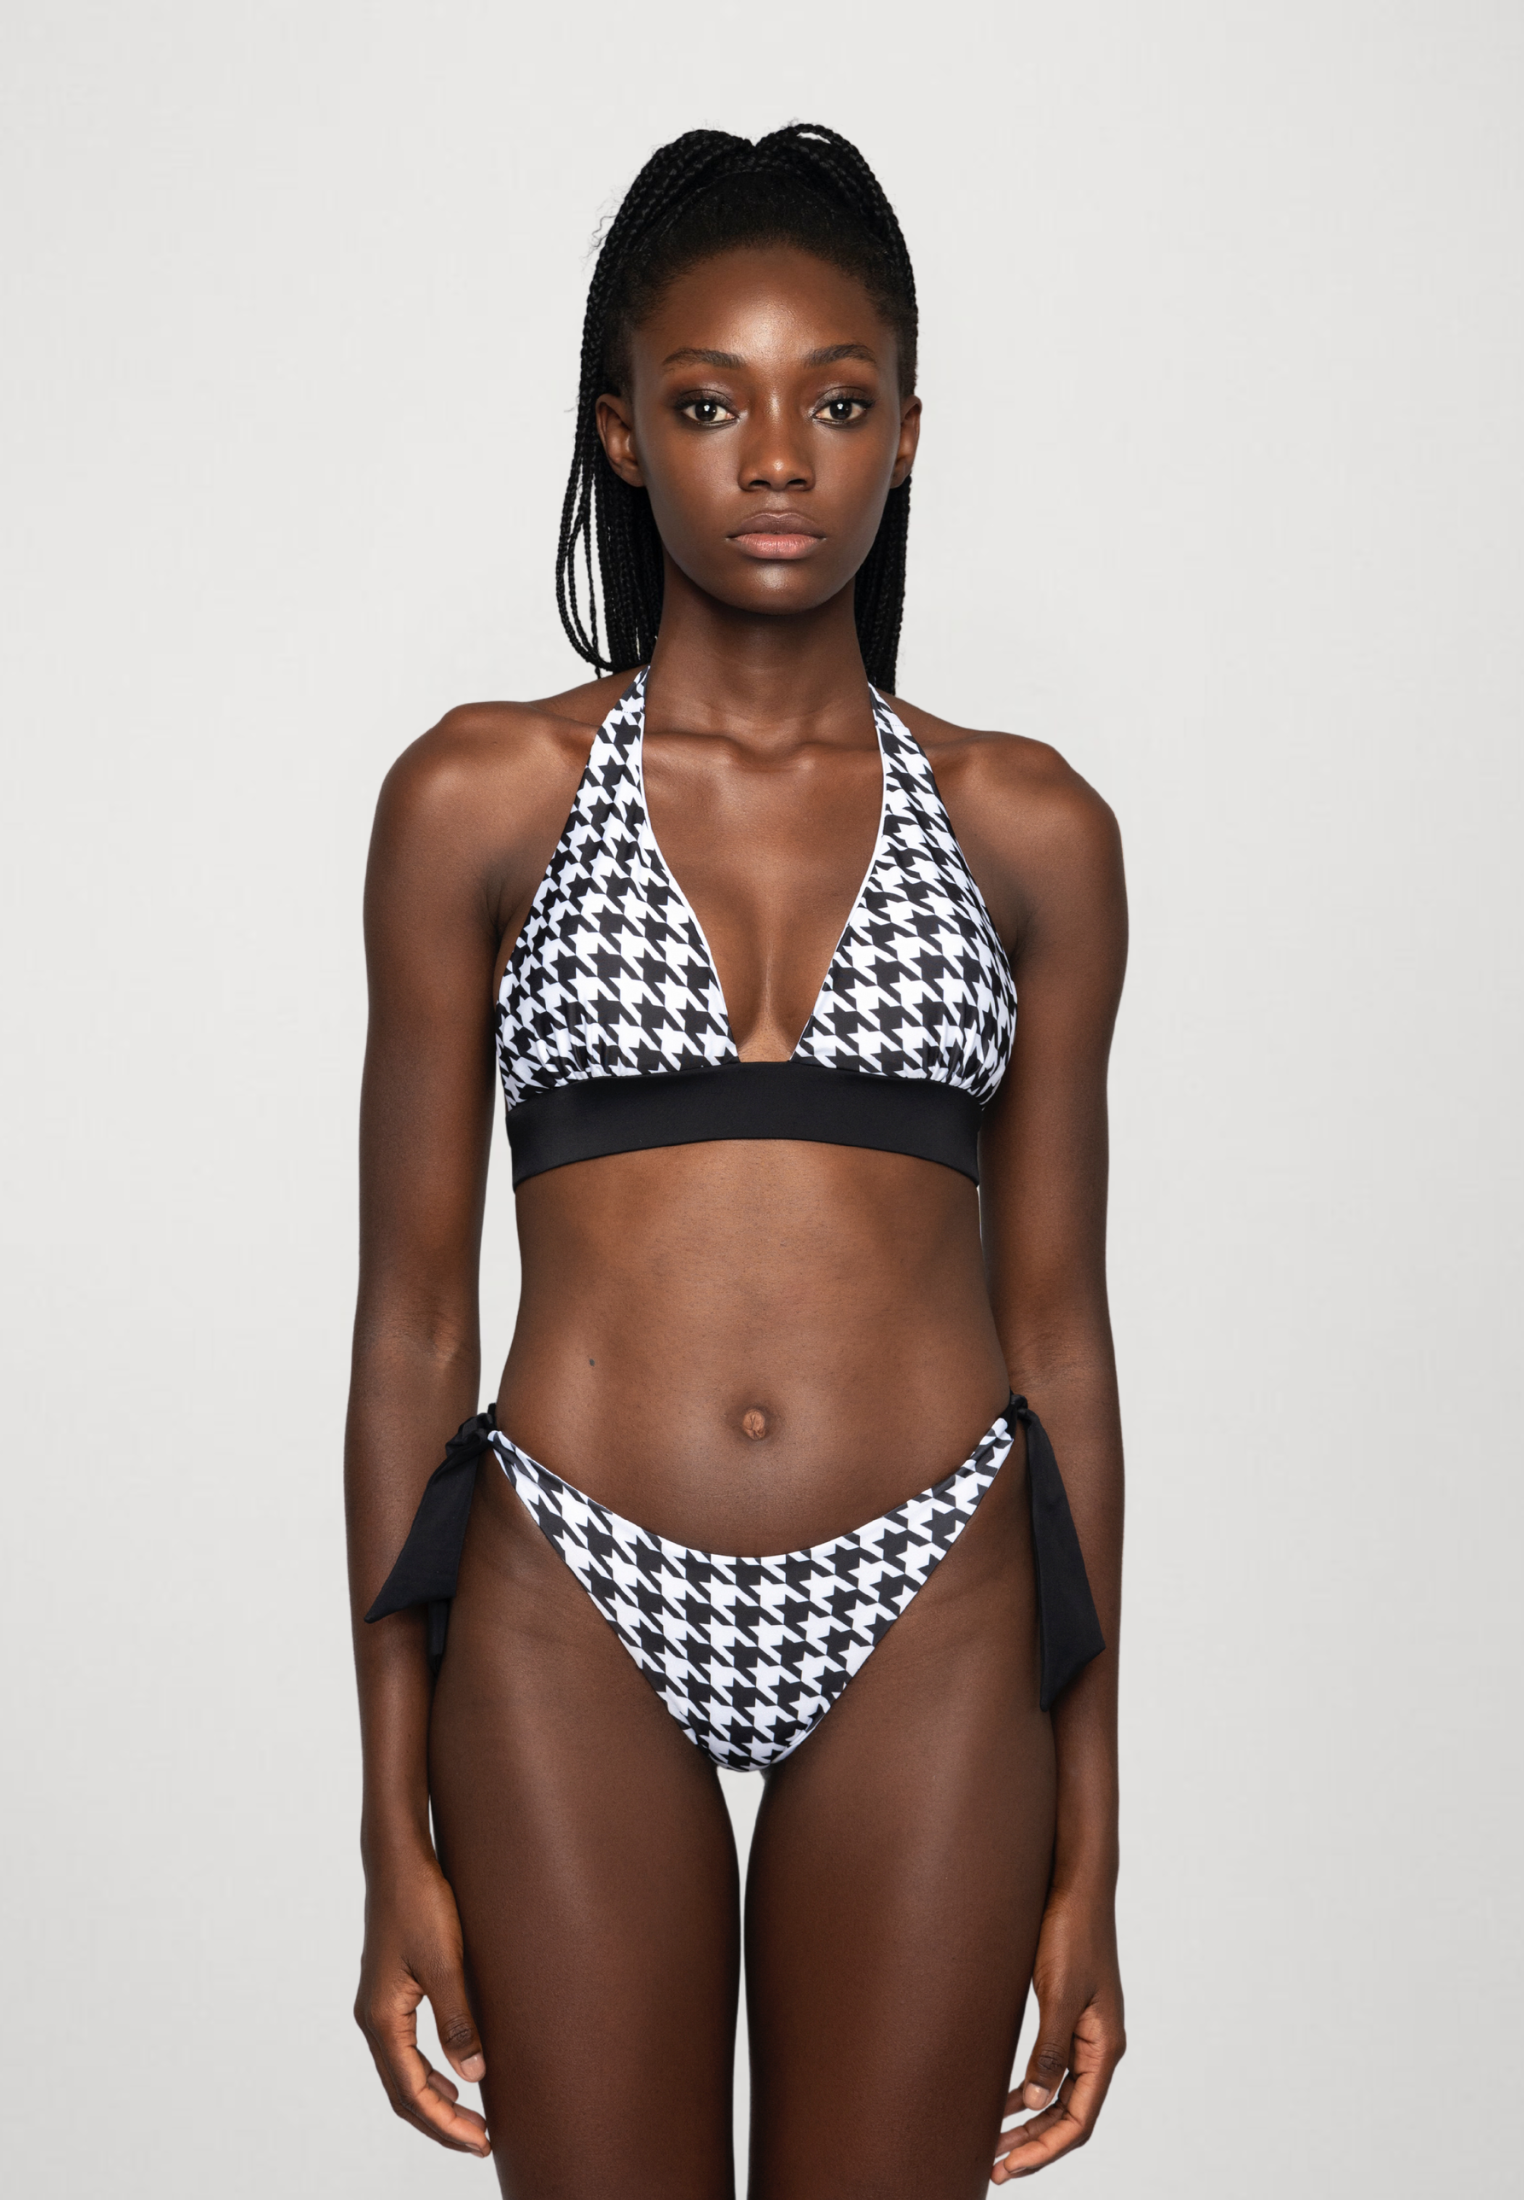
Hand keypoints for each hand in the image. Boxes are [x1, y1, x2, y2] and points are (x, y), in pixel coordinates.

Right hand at [355, 1848, 491, 2156]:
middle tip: (482, 2141)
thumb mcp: (445, 1962)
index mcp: (382, 2019)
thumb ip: (458, 2021)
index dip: (445, 2124)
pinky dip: (427, 2075)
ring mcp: (379, 2007)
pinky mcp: (390, 1994)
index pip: (411, 2092)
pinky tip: (453, 2076)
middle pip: (402, 2092)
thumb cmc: (420, 1903)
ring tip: (471, 2119)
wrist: (399, 1860)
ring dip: (434, 2102)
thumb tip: (474, 2078)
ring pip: (403, 2074)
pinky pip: (405, 2052)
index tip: (481, 2141)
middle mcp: (373, 2020)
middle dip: (440, 2123)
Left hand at [991, 1883, 1124, 2180]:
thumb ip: (1050, 2048)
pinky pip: (1051, 2068)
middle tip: (996, 2166)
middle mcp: (1098, 2045)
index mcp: (1104, 2046)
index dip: (1045, 2149)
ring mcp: (1085, 2030)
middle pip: (1070, 2114)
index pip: (1079, 2119)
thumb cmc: (1070, 1932)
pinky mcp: (1068, 2013)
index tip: (1010, 2167)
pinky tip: (1005, 2098)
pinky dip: (1029, 2090)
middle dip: (1035, 2144)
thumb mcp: (1058, 1992)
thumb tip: (1036, 2102)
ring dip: (1030, 2121)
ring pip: (1060, 2094)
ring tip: (994, 2143)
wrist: (1074, 1884)